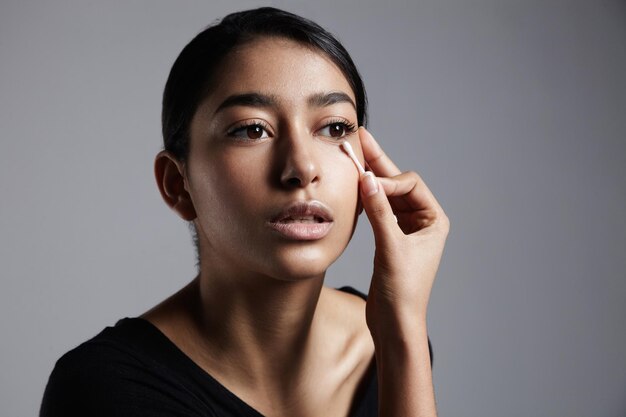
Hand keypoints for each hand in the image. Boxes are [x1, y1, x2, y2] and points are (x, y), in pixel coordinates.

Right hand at [356, 127, 449, 337]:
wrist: (394, 324)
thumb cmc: (402, 292)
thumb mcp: (391, 248)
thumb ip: (379, 212)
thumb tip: (368, 179)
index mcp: (434, 221)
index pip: (410, 186)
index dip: (387, 181)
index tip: (364, 183)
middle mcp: (422, 222)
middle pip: (398, 185)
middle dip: (379, 164)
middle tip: (361, 138)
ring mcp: (405, 229)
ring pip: (386, 196)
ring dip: (370, 180)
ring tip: (353, 155)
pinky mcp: (390, 238)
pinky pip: (378, 210)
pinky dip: (366, 199)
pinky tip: (353, 187)